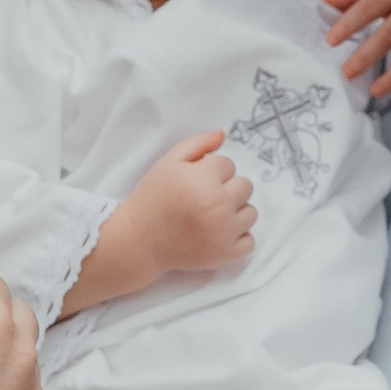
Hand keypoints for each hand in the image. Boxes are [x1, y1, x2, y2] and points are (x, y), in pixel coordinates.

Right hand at [133, 132, 256, 274]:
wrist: (140, 240)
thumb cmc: (153, 198)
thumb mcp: (168, 162)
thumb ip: (197, 143)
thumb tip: (222, 134)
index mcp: (204, 179)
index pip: (229, 165)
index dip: (211, 171)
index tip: (195, 182)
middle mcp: (219, 205)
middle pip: (245, 186)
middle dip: (227, 189)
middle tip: (204, 199)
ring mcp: (225, 232)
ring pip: (250, 213)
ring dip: (235, 213)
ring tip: (210, 217)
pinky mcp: (227, 255)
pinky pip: (250, 241)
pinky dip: (237, 239)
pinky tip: (216, 235)